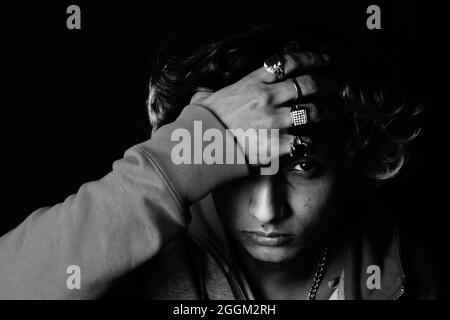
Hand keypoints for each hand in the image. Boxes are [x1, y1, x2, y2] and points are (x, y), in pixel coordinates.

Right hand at [196, 51, 336, 165]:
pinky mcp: (277, 144)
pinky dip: (311, 142)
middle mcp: (267, 97)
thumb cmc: (202, 125)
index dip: (311, 58)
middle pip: (308, 84)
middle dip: (328, 84)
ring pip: (313, 111)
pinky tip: (313, 142)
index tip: (323, 60)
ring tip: (336, 112)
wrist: (200, 148)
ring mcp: (274, 121)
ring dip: (329, 111)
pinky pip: (305, 140)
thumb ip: (208, 95)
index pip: (288, 63)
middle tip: (337, 87)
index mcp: (252, 82)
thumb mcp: (204, 101)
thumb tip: (201, 96)